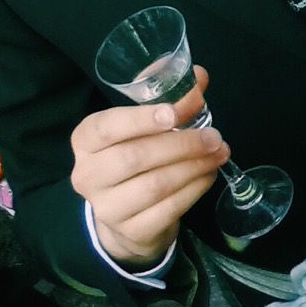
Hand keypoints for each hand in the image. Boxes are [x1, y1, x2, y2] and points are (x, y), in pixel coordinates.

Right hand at [69, 69, 224, 269]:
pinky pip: (170, 208)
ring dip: (195, 166)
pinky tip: (209, 174)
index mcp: (86, 142)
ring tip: (219, 153)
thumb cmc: (137, 159)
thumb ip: (171, 100)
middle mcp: (88, 175)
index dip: (139, 119)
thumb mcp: (146, 127)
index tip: (173, 113)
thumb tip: (200, 76)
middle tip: (214, 137)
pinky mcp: (132, 230)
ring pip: (155, 184)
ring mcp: (107, 207)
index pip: (103, 128)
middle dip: (181, 144)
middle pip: (134, 157)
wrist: (126, 219)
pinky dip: (196, 188)